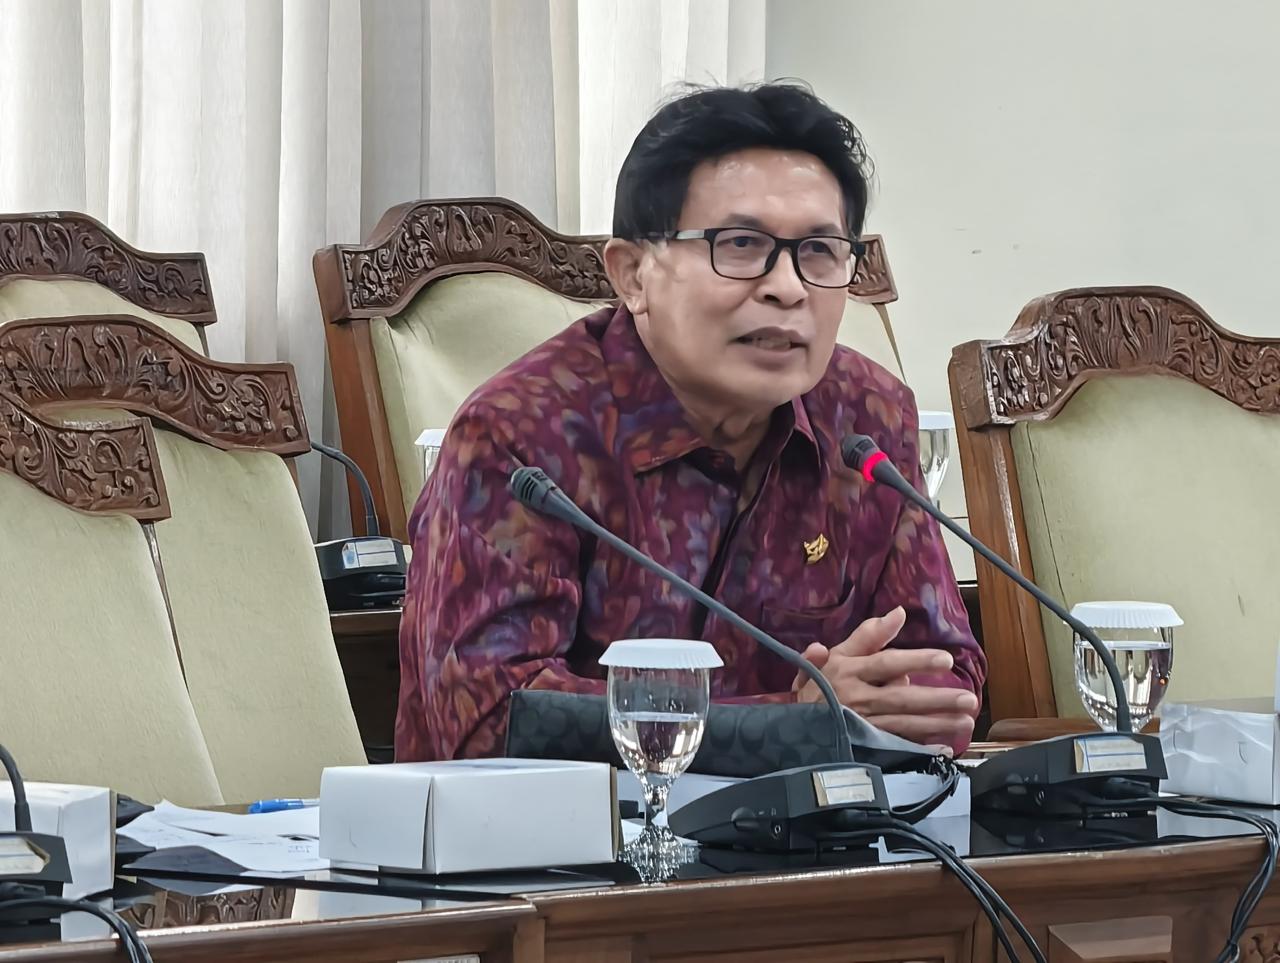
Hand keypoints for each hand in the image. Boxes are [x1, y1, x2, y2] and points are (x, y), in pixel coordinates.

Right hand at [791, 606, 977, 746]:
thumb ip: (868, 635)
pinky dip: (920, 749)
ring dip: (936, 724)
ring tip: (965, 721)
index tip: (946, 659)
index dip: (915, 660)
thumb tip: (897, 613)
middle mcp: (857, 698)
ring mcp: (862, 725)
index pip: (887, 663)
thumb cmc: (821, 684)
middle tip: (968, 699)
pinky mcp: (865, 745)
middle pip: (901, 698)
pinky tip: (944, 748)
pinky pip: (896, 747)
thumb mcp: (837, 655)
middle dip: (936, 700)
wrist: (794, 725)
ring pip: (903, 725)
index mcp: (850, 671)